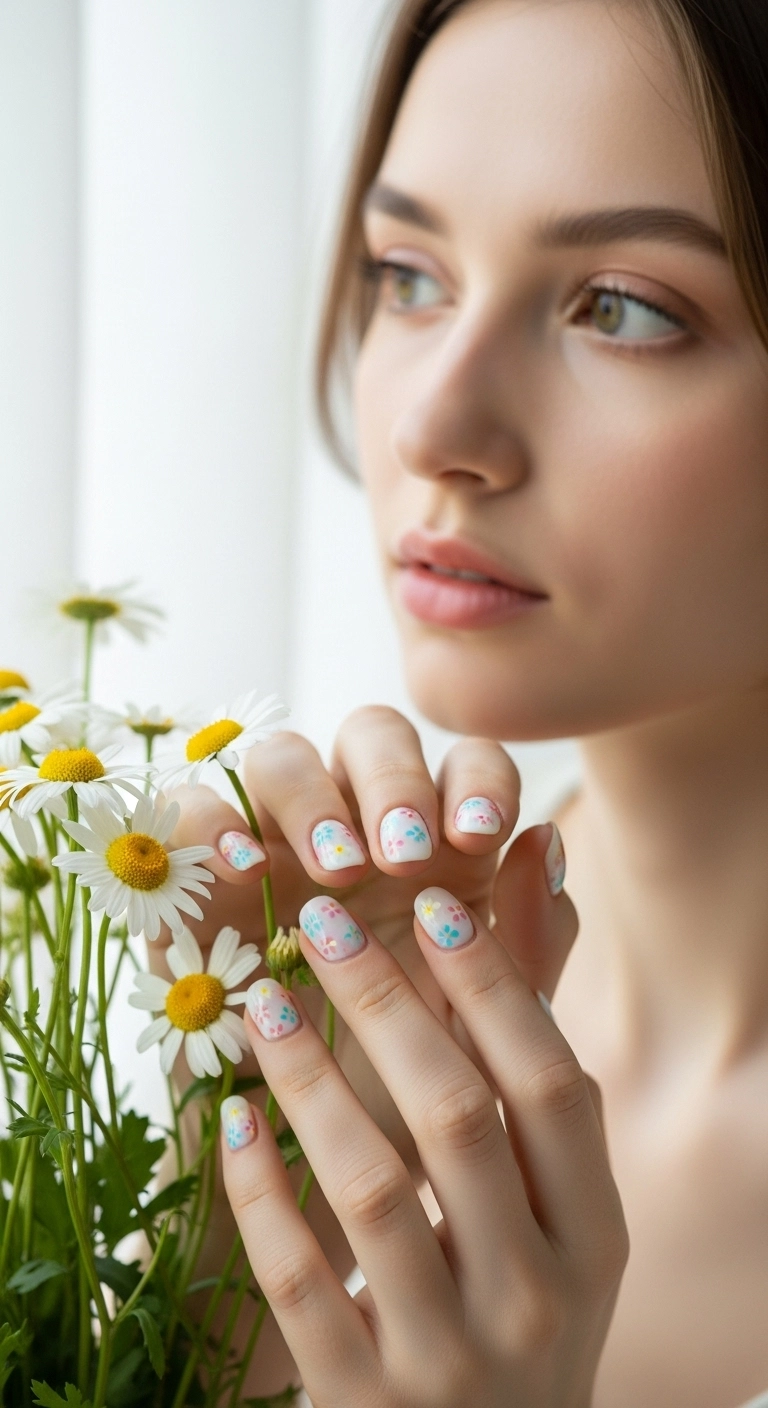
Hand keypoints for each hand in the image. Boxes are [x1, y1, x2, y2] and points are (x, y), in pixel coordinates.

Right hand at [150, 707, 575, 1166]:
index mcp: (440, 847)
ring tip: (336, 870)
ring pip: (283, 756)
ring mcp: (270, 841)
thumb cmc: (412, 1089)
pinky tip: (246, 868)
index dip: (478, 780)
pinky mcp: (195, 871)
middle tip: (406, 854)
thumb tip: (549, 837)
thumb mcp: (483, 1033)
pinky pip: (194, 807)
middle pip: (375, 736)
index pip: (467, 765)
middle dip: (395, 781)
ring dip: (314, 799)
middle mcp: (356, 825)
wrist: (313, 1175)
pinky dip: (216, 822)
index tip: (482, 835)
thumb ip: (531, 944)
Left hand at [220, 891, 627, 1407]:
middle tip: (322, 924)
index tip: (433, 902)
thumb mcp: (557, 1205)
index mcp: (594, 1236)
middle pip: (457, 1117)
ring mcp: (450, 1358)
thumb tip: (539, 864)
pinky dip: (261, 1190)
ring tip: (265, 1001)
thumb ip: (534, 1054)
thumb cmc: (521, 1305)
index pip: (550, 1083)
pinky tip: (234, 1116)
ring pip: (372, 1189)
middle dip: (386, 1004)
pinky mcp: (366, 1401)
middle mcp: (536, 1296)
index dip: (494, 985)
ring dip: (311, 1080)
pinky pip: (299, 1281)